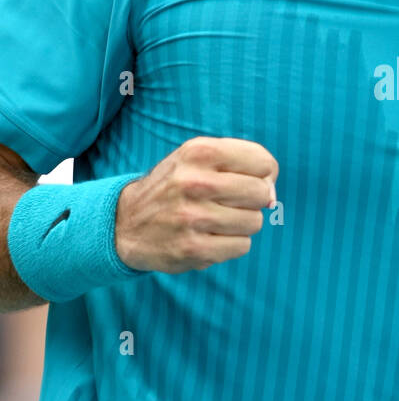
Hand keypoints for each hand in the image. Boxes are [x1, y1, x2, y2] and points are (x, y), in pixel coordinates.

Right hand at [115, 136, 278, 272]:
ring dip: (241, 224)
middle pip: (261, 193)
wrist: (125, 222)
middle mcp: (195, 182)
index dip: (262, 174)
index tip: (245, 180)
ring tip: (215, 220)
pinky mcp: (193, 249)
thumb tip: (272, 194)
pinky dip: (231, 244)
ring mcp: (193, 217)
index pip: (263, 163)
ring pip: (254, 222)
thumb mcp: (197, 157)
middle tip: (229, 202)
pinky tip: (210, 237)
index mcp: (199, 152)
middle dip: (252, 200)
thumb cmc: (175, 186)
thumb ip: (241, 162)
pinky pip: (242, 246)